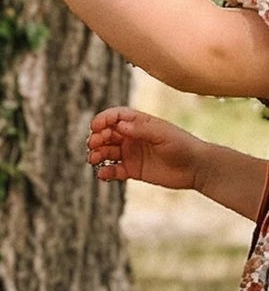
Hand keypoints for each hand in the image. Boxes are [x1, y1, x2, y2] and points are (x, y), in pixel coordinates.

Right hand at [86, 107, 203, 190]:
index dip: (103, 119)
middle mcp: (132, 137)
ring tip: (95, 160)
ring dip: (96, 154)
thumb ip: (141, 129)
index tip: (95, 127)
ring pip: (106, 151)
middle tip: (94, 145)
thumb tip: (119, 125)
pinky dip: (105, 172)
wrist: (197, 168)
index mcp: (140, 124)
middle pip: (106, 134)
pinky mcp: (132, 170)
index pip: (116, 116)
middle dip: (96, 138)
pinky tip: (103, 174)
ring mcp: (131, 154)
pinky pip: (113, 170)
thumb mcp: (163, 134)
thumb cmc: (183, 146)